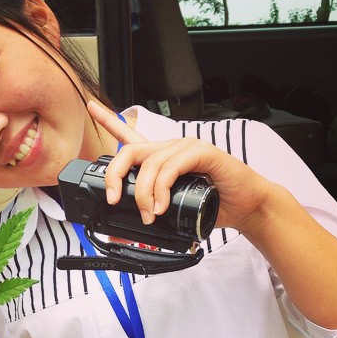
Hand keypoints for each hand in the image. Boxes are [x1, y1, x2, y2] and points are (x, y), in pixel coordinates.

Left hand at [87, 100, 336, 330]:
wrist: (246, 208)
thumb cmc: (213, 207)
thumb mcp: (173, 214)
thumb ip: (151, 215)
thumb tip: (123, 231)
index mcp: (163, 158)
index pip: (131, 135)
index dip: (109, 120)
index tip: (91, 106)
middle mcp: (171, 148)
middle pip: (130, 150)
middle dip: (115, 176)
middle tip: (114, 200)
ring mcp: (186, 147)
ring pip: (149, 164)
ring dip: (144, 194)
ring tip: (150, 216)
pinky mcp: (202, 152)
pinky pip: (171, 167)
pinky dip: (162, 189)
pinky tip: (164, 206)